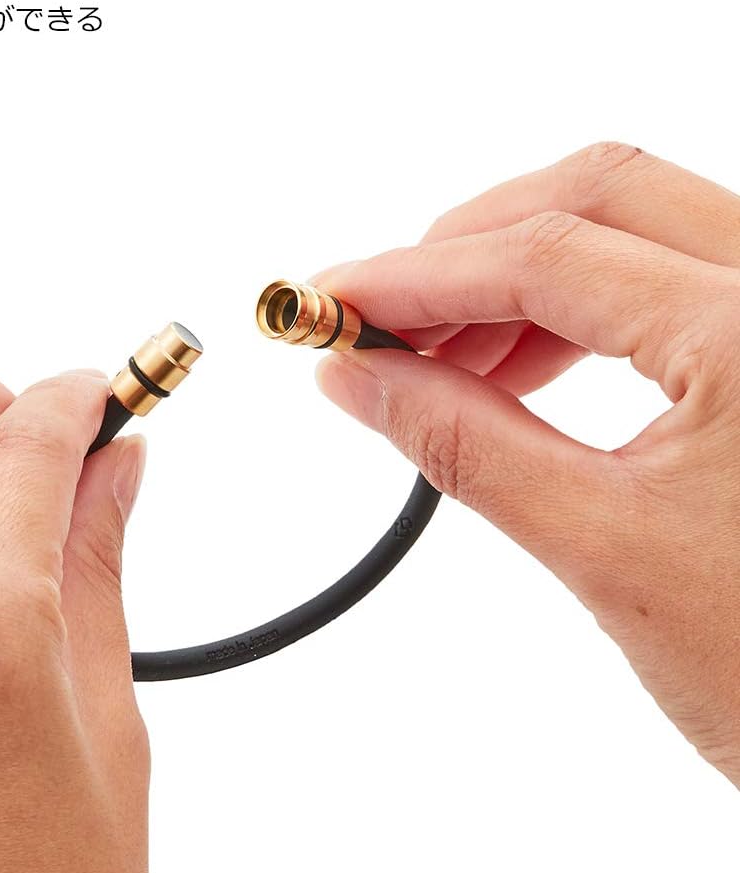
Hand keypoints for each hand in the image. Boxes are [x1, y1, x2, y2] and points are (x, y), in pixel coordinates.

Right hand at [314, 142, 739, 786]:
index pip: (546, 256)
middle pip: (598, 196)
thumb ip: (465, 446)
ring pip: (634, 229)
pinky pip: (665, 281)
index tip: (334, 303)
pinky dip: (574, 309)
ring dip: (517, 278)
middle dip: (467, 251)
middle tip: (381, 322)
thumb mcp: (603, 549)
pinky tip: (517, 370)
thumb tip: (359, 379)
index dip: (415, 276)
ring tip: (440, 361)